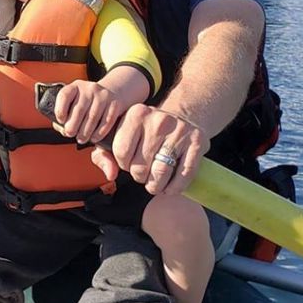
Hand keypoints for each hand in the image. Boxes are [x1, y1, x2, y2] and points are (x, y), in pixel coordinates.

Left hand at [52, 80, 125, 143]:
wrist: (112, 92)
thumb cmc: (88, 102)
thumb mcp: (75, 102)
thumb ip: (65, 114)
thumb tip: (62, 129)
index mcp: (75, 87)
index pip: (64, 95)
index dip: (60, 110)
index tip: (61, 121)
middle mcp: (89, 89)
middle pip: (79, 109)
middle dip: (73, 125)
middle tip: (70, 134)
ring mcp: (103, 95)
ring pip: (93, 117)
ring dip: (85, 132)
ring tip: (81, 139)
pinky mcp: (114, 104)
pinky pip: (106, 121)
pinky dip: (99, 132)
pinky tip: (94, 138)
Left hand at [90, 104, 207, 196]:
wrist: (184, 116)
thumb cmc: (147, 131)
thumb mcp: (122, 134)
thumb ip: (104, 153)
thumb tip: (110, 174)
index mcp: (136, 114)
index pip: (120, 151)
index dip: (123, 164)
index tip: (128, 163)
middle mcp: (158, 121)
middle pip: (140, 166)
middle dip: (139, 176)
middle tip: (143, 173)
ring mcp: (179, 132)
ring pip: (161, 173)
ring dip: (155, 186)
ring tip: (155, 184)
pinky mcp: (197, 144)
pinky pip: (183, 175)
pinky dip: (174, 188)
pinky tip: (169, 187)